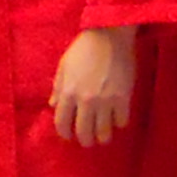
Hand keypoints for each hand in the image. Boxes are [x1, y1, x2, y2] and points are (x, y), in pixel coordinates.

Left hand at [49, 24, 137, 147]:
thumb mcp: (64, 65)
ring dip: (103, 137)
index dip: (64, 133)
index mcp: (68, 92)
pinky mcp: (123, 98)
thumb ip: (58, 87)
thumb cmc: (84, 48)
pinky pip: (122, 121)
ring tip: (104, 136)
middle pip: (84, 133)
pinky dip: (119, 123)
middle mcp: (85, 100)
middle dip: (85, 140)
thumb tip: (52, 105)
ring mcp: (105, 101)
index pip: (61, 123)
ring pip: (104, 132)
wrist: (110, 35)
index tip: (68, 135)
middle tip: (88, 141)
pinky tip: (117, 119)